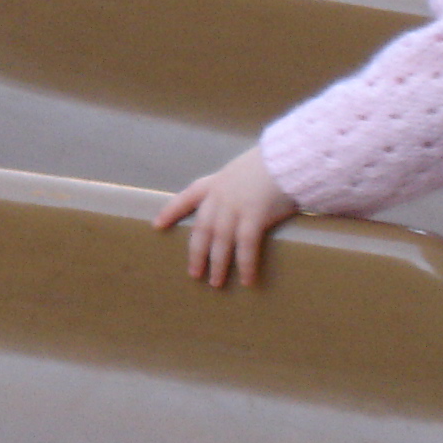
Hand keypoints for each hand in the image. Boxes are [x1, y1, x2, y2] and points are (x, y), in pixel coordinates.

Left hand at [153, 143, 298, 287]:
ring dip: (218, 264)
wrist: (286, 159)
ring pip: (220, 240)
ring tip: (215, 283)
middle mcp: (220, 196)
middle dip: (197, 252)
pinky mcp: (254, 215)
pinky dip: (245, 264)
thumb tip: (238, 198)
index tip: (157, 225)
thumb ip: (235, 185)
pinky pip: (246, 246)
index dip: (171, 211)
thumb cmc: (270, 164)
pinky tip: (246, 280)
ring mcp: (235, 206)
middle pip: (202, 228)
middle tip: (194, 273)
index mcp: (216, 182)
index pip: (187, 197)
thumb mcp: (242, 170)